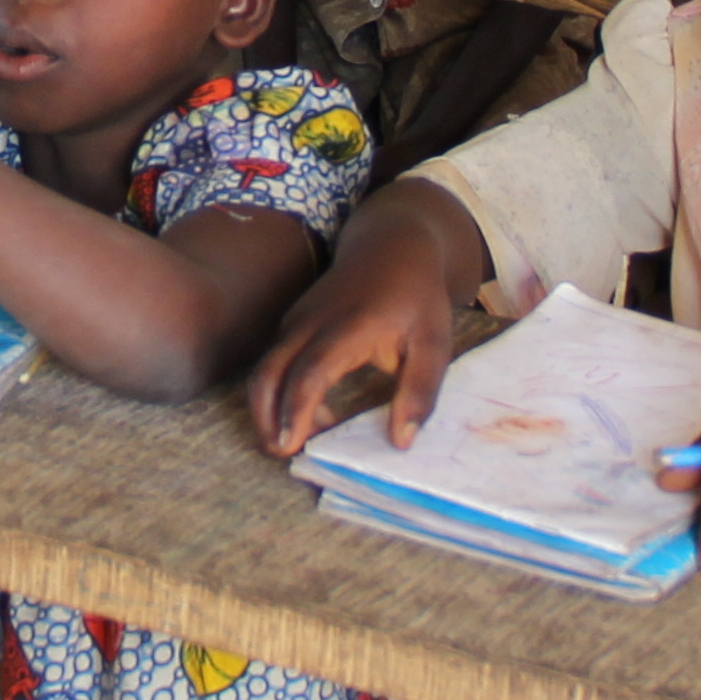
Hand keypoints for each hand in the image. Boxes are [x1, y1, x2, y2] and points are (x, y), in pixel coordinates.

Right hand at [246, 255, 461, 455]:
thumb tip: (401, 442)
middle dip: (266, 419)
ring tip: (303, 441)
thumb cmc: (416, 296)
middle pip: (268, 374)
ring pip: (266, 370)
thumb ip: (420, 391)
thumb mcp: (434, 343)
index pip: (309, 372)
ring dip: (273, 409)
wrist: (392, 244)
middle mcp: (310, 322)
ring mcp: (295, 320)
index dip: (295, 411)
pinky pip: (275, 362)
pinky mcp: (291, 323)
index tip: (290, 446)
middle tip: (283, 455)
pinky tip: (314, 414)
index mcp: (348, 327)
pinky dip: (280, 393)